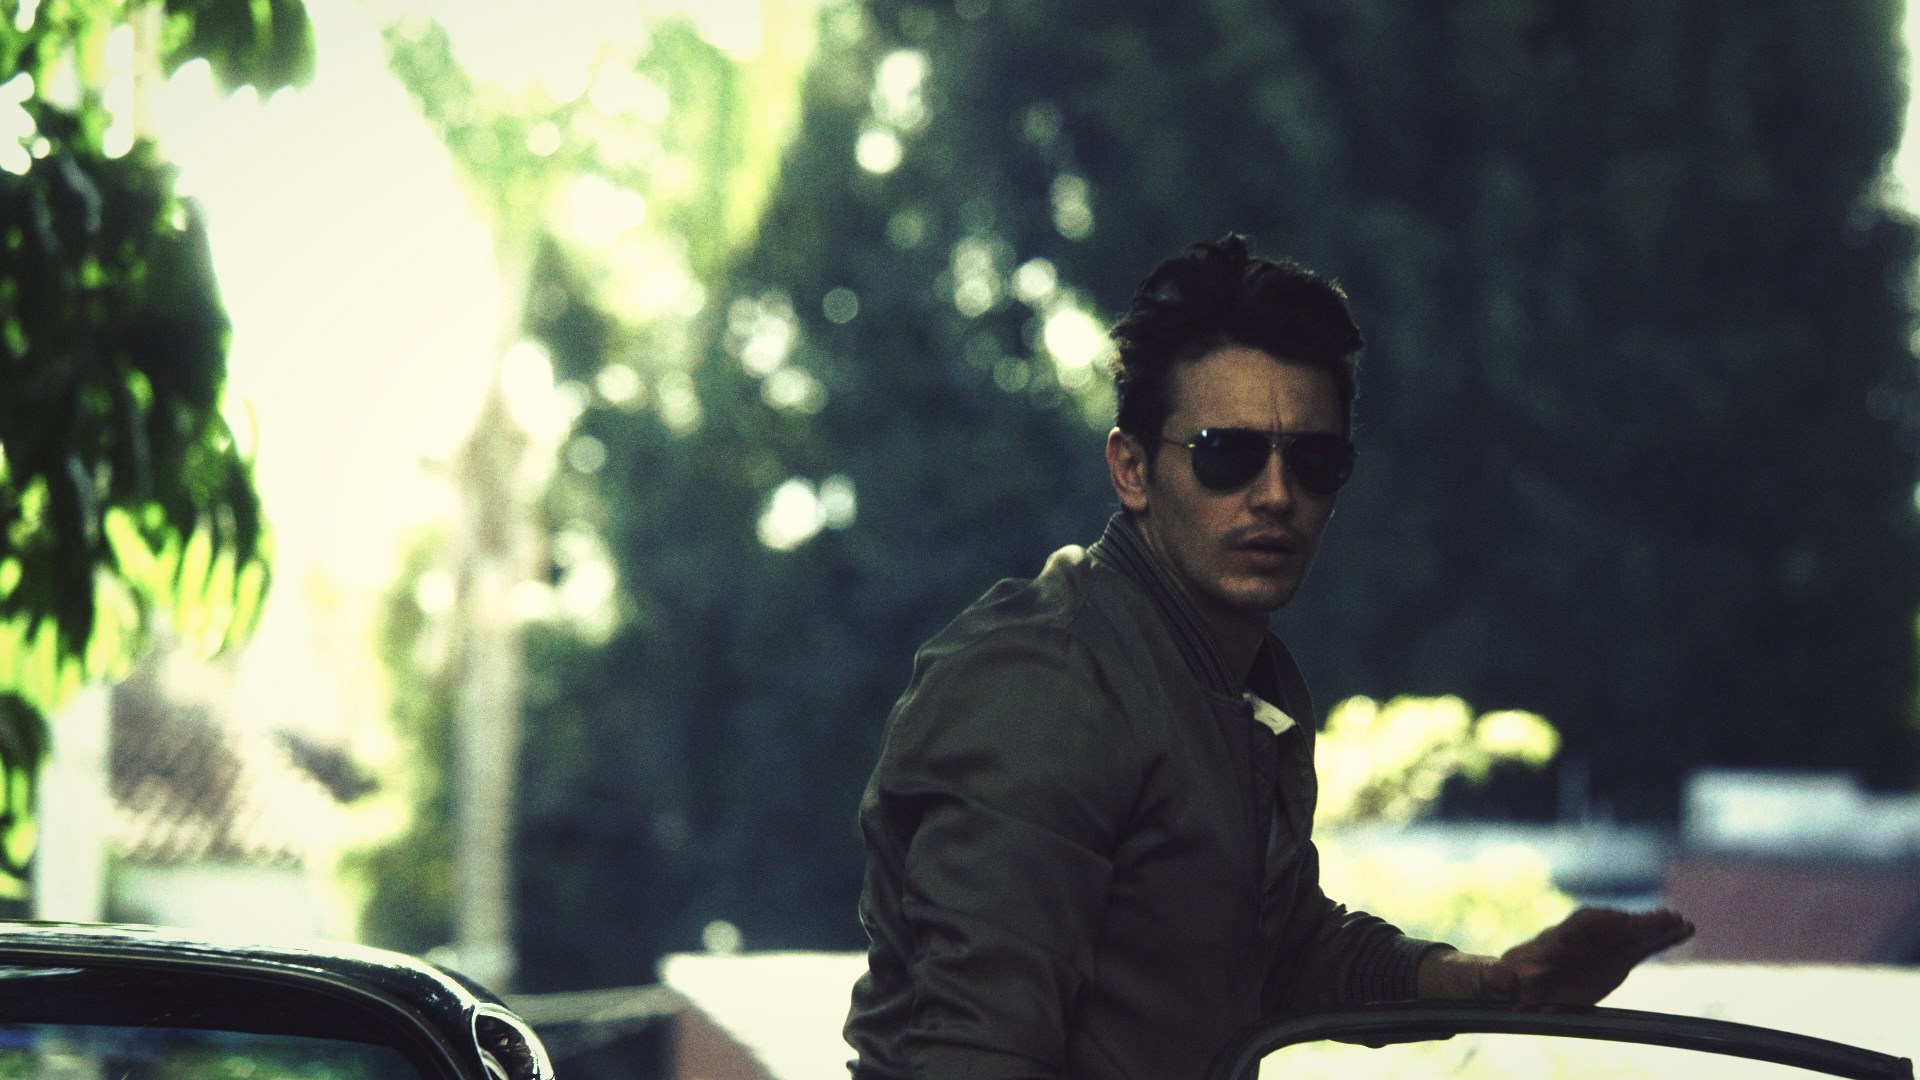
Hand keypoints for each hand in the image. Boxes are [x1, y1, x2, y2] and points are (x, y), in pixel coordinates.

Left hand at [1481, 906, 1694, 1007]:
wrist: (1525, 981)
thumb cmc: (1512, 979)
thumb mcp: (1502, 981)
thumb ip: (1500, 980)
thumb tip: (1494, 978)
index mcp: (1557, 940)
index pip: (1579, 924)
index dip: (1599, 920)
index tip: (1619, 918)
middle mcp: (1585, 938)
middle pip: (1613, 926)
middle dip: (1637, 922)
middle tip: (1664, 917)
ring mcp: (1604, 946)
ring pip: (1633, 934)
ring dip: (1657, 928)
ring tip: (1684, 923)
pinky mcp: (1619, 958)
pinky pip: (1644, 947)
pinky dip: (1664, 940)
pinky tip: (1686, 931)